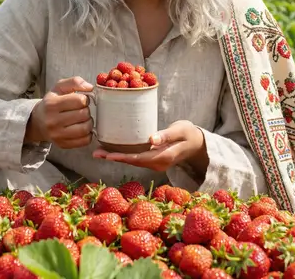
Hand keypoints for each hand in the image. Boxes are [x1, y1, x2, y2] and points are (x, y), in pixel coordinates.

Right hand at [25, 77, 93, 148]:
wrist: (38, 122)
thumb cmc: (51, 102)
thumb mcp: (59, 87)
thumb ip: (75, 82)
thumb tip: (90, 87)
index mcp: (52, 104)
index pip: (79, 101)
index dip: (85, 99)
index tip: (81, 100)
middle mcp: (53, 121)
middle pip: (84, 114)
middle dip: (86, 110)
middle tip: (81, 110)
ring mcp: (57, 135)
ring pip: (85, 129)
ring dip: (88, 122)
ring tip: (83, 119)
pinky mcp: (63, 144)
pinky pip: (85, 141)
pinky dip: (88, 134)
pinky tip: (81, 128)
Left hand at [92, 120, 207, 172]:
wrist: (199, 144)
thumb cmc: (190, 133)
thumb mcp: (180, 130)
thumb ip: (167, 135)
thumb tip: (152, 140)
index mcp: (163, 157)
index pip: (139, 159)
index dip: (122, 157)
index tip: (108, 155)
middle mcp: (157, 163)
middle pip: (132, 162)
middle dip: (114, 158)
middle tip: (96, 153)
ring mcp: (155, 163)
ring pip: (133, 161)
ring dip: (116, 157)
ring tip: (99, 153)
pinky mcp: (154, 159)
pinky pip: (136, 158)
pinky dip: (124, 155)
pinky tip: (113, 151)